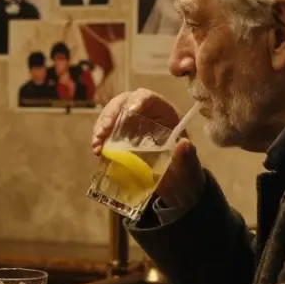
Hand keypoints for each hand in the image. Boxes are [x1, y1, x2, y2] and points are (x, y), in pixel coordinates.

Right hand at [91, 89, 205, 208]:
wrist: (174, 186)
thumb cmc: (183, 170)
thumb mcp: (188, 165)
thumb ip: (187, 155)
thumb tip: (184, 144)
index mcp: (163, 113)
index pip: (148, 97)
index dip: (138, 100)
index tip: (130, 112)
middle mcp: (144, 114)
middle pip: (123, 103)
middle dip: (111, 113)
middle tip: (104, 130)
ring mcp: (129, 125)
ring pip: (110, 116)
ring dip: (101, 127)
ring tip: (97, 144)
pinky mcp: (119, 137)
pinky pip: (105, 132)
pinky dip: (98, 139)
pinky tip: (97, 150)